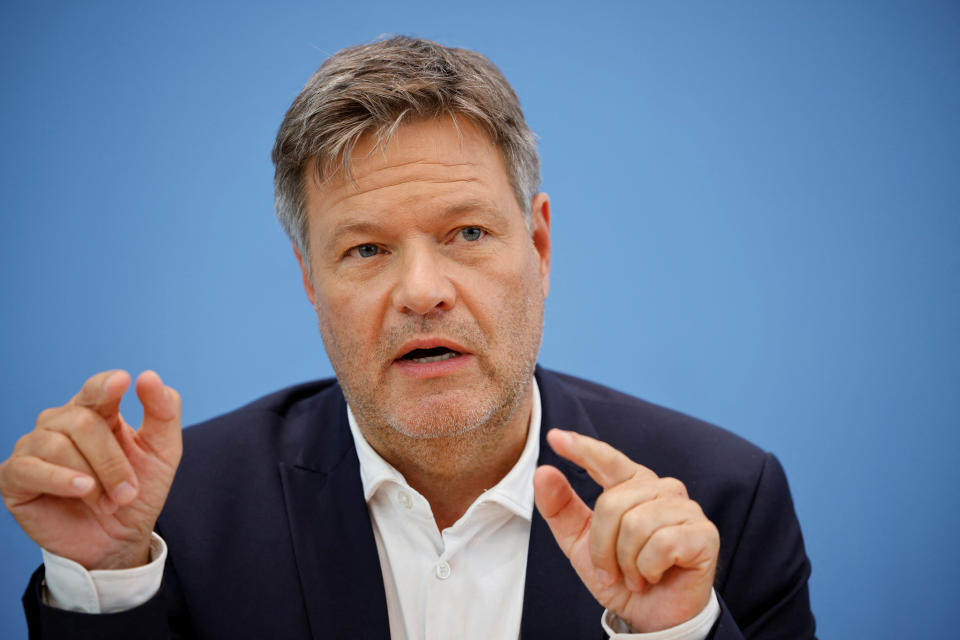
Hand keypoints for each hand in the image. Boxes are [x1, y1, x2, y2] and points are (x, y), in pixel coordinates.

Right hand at [0, 370, 181, 569]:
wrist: (119, 540)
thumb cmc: (137, 492)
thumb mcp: (163, 452)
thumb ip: (163, 412)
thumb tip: (147, 376)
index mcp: (96, 411)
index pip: (97, 388)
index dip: (106, 386)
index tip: (122, 382)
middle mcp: (60, 422)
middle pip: (84, 422)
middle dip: (113, 461)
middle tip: (128, 493)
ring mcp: (34, 446)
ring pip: (58, 444)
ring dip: (93, 478)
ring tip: (108, 503)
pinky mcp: (14, 476)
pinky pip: (28, 468)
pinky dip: (59, 479)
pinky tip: (81, 490)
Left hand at [533, 429, 718, 632]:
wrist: (651, 616)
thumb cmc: (620, 575)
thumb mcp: (580, 543)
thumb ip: (561, 508)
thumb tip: (543, 471)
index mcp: (633, 486)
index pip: (607, 460)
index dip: (583, 448)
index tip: (555, 437)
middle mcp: (663, 489)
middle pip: (613, 504)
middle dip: (603, 546)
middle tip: (613, 570)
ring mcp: (686, 509)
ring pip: (636, 525)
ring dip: (626, 562)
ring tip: (636, 574)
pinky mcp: (703, 534)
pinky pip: (660, 544)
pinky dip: (648, 569)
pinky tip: (656, 575)